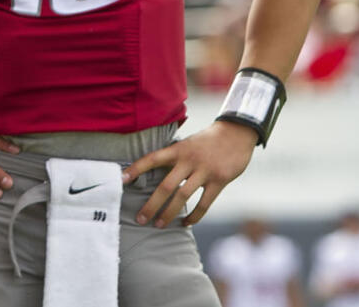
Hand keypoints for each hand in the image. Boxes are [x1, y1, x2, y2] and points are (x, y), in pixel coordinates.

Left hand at [123, 120, 257, 227]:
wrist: (237, 133)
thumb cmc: (207, 141)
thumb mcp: (187, 143)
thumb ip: (174, 157)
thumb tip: (155, 173)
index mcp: (178, 149)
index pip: (152, 159)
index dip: (136, 169)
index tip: (121, 180)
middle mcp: (189, 160)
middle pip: (165, 186)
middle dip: (151, 205)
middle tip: (140, 219)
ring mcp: (205, 171)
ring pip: (182, 197)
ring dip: (169, 213)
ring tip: (158, 225)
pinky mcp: (220, 181)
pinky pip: (204, 203)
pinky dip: (194, 216)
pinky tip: (185, 223)